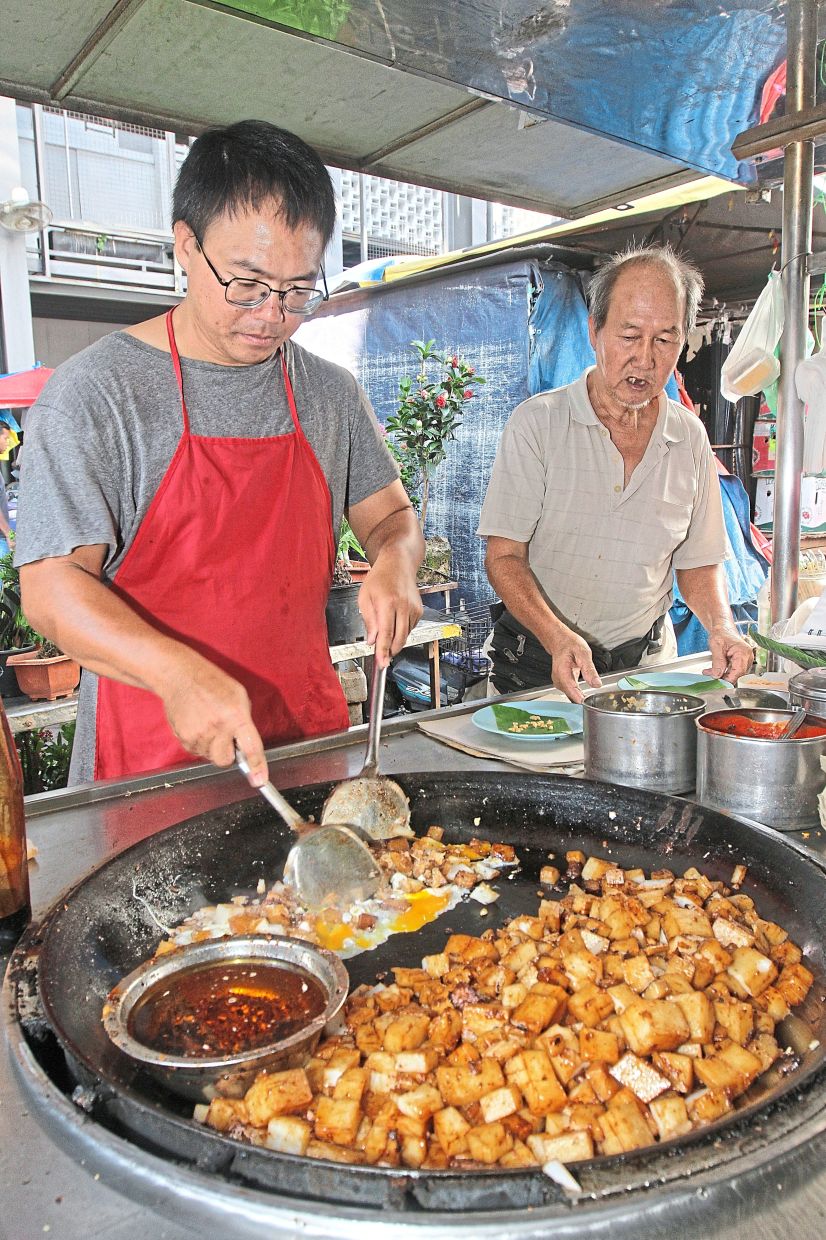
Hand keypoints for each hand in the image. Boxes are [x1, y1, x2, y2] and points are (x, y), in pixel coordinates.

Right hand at [159, 651, 268, 785]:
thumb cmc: (212, 684)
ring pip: (210, 756)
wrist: (180, 676)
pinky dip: (200, 743)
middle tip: (225, 736)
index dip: (257, 766)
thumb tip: (247, 746)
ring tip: (208, 723)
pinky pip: (196, 751)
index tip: (260, 780)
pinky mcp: (184, 737)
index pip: (250, 747)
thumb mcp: (239, 696)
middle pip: (226, 760)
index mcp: (236, 715)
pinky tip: (198, 724)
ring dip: (212, 746)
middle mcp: (218, 727)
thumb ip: (245, 722)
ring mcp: (198, 734)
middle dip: (228, 753)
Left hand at [358, 558, 422, 666]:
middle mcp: (403, 606)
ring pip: (405, 635)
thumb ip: (368, 620)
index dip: (383, 651)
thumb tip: (372, 640)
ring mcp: (414, 608)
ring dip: (396, 642)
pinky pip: (410, 628)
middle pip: (399, 638)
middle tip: (382, 658)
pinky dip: (402, 632)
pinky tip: (395, 624)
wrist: (398, 564)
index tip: (381, 663)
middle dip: (391, 651)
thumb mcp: (364, 597)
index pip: (386, 633)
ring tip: (385, 638)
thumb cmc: (379, 578)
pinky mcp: (419, 610)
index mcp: (387, 602)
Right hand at [547, 627, 601, 702]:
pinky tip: (585, 695)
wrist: (560, 641)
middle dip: (583, 700)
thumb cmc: (570, 644)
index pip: (571, 690)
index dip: (581, 699)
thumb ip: (590, 670)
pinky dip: (578, 694)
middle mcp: (558, 679)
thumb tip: (597, 684)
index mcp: (562, 672)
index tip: (590, 704)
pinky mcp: (561, 683)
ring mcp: (559, 682)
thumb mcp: (583, 653)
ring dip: (580, 698)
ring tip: (592, 699)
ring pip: (570, 696)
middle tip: (595, 701)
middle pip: (570, 696)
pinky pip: (570, 692)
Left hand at [704, 624, 753, 683]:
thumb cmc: (721, 632)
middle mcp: (747, 657)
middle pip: (737, 674)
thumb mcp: (716, 646)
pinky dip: (722, 671)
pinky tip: (713, 670)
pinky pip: (732, 670)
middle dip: (722, 677)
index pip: (738, 671)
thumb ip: (718, 661)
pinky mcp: (740, 662)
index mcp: (743, 652)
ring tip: (708, 671)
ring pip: (734, 674)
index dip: (728, 679)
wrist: (722, 628)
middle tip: (709, 675)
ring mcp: (745, 660)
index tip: (718, 683)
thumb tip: (717, 675)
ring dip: (721, 674)